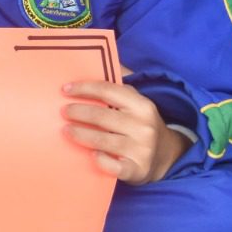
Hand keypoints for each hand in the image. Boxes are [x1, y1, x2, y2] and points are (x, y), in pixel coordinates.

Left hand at [62, 80, 188, 183]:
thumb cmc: (140, 124)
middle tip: (63, 111)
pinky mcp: (137, 170)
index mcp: (142, 106)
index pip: (109, 91)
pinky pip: (114, 166)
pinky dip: (101, 160)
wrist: (168, 156)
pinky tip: (90, 155)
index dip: (85, 88)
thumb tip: (106, 62)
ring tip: (66, 130)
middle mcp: (143, 127)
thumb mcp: (137, 104)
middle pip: (102, 116)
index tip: (65, 89)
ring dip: (80, 134)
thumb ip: (120, 87)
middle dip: (78, 112)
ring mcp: (141, 149)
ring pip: (103, 140)